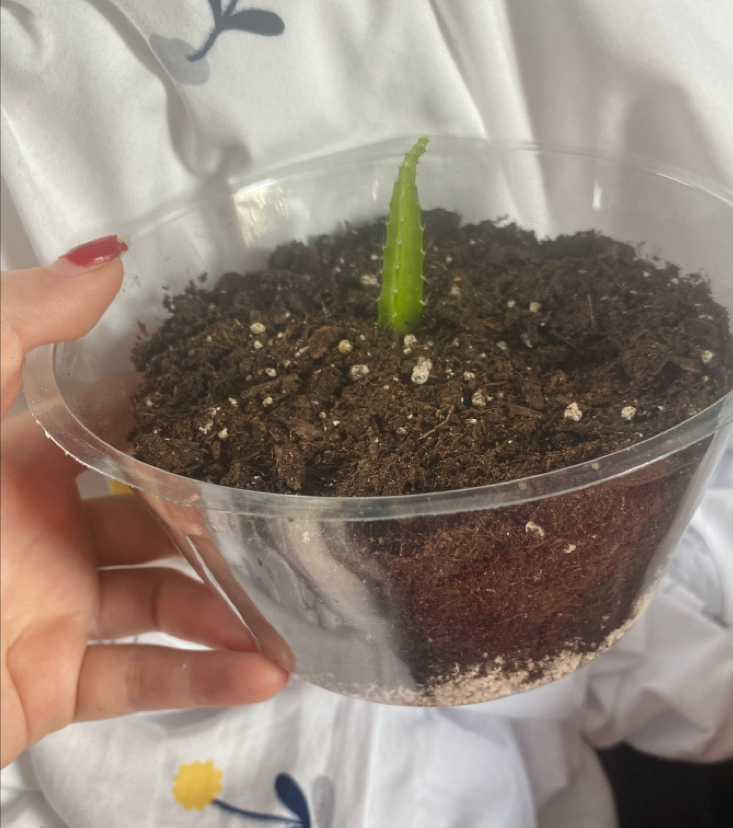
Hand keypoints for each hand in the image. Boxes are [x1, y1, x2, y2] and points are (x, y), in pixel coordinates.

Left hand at [0, 237, 287, 767]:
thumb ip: (18, 325)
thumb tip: (111, 258)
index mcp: (21, 463)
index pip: (125, 432)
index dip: (189, 421)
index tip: (264, 410)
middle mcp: (47, 532)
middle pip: (162, 521)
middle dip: (226, 523)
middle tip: (298, 520)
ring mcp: (54, 609)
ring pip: (164, 602)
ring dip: (232, 610)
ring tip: (297, 615)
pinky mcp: (51, 682)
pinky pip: (140, 679)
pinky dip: (204, 679)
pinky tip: (266, 672)